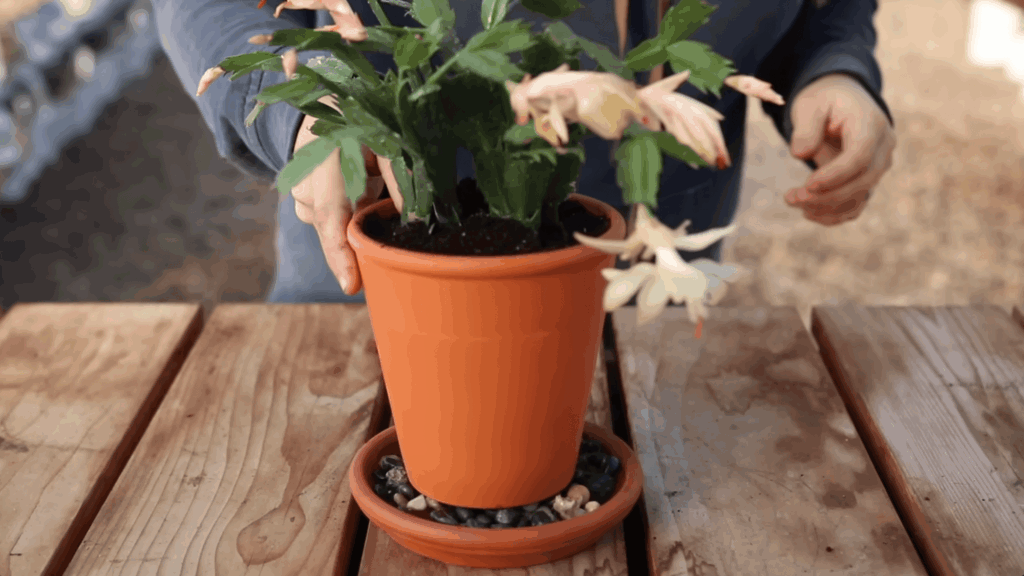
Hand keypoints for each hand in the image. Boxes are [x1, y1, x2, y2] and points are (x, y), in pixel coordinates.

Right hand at [291, 99, 403, 294]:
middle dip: (355, 248)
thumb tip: (415, 220)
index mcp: (323, 159)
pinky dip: (350, 220)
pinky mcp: (306, 206)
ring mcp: (301, 197)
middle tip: (380, 245)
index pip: (330, 215)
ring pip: (334, 228)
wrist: (325, 109)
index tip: (350, 285)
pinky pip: (332, 224)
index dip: (340, 253)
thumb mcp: (386, 140)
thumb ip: (400, 177)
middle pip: (333, 230)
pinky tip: (362, 196)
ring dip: (357, 223)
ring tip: (372, 190)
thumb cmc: (362, 122)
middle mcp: (306, 183)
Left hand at [784, 74, 894, 225]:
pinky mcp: (867, 181)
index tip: (807, 185)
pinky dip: (833, 215)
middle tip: (791, 198)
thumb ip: (806, 127)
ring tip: (792, 200)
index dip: (835, 175)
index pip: (861, 156)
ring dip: (825, 208)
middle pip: (863, 181)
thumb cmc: (824, 101)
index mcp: (871, 124)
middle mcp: (882, 148)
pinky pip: (855, 206)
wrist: (842, 102)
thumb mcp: (810, 104)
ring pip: (859, 197)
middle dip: (826, 196)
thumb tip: (800, 154)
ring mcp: (878, 167)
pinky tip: (807, 212)